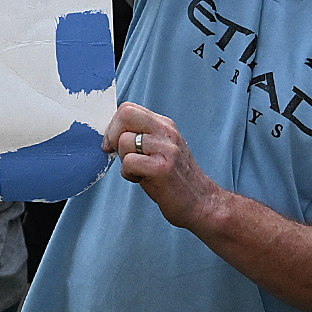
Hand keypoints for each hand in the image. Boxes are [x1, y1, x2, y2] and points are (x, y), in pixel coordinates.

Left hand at [107, 100, 221, 231]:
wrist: (201, 202)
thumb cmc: (174, 180)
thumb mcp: (159, 150)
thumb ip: (141, 137)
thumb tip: (110, 133)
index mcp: (165, 126)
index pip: (129, 108)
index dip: (114, 124)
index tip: (111, 143)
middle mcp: (167, 133)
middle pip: (126, 114)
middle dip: (112, 133)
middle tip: (114, 152)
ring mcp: (166, 149)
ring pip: (125, 141)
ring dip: (123, 160)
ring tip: (138, 171)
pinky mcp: (162, 168)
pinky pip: (129, 162)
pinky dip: (128, 174)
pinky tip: (141, 179)